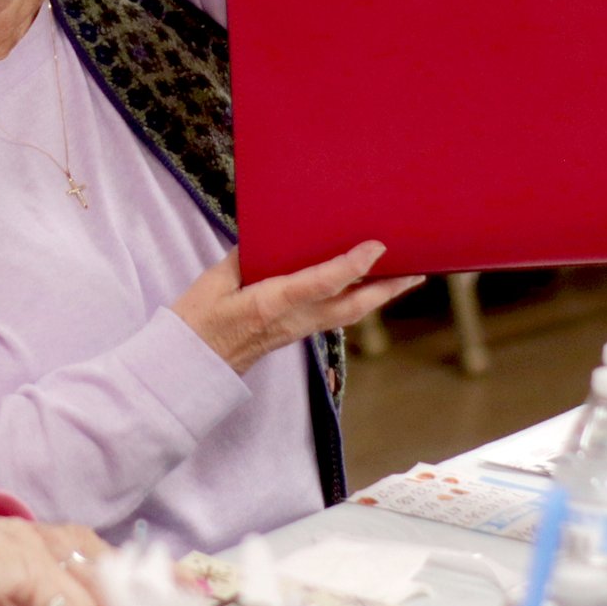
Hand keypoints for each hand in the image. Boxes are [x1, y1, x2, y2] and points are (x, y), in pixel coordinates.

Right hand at [172, 244, 425, 374]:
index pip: (321, 283)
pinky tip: (362, 291)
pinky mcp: (292, 336)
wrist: (189, 369)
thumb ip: (245, 257)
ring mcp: (295, 332)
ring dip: (376, 297)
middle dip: (386, 290)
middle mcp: (291, 321)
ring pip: (346, 315)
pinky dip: (354, 303)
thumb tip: (272, 237)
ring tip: (402, 278)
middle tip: (417, 271)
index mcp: (270, 304)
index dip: (352, 265)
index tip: (377, 247)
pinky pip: (332, 318)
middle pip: (351, 308)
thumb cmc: (195, 323)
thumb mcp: (212, 281)